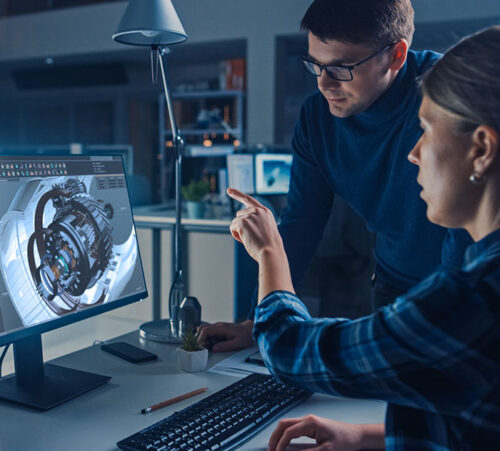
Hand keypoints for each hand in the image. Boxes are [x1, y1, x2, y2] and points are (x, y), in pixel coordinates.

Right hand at [197, 320, 254, 351]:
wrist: (250, 330)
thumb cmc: (245, 336)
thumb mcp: (237, 343)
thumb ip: (225, 346)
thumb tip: (214, 348)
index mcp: (222, 328)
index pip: (205, 331)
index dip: (200, 339)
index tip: (200, 347)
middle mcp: (218, 326)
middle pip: (202, 329)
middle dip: (200, 338)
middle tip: (203, 347)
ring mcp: (218, 327)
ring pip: (204, 329)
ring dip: (203, 338)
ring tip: (208, 346)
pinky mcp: (218, 329)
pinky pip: (209, 332)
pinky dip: (207, 338)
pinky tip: (212, 344)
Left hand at [227, 188, 284, 262]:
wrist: (271, 252)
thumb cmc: (269, 246)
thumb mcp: (266, 230)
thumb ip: (256, 222)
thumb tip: (240, 224)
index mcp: (265, 212)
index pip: (248, 199)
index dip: (237, 194)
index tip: (228, 190)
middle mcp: (257, 211)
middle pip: (239, 214)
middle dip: (241, 225)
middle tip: (252, 237)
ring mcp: (250, 215)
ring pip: (235, 222)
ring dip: (239, 231)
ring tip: (251, 239)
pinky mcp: (243, 222)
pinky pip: (232, 228)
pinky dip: (236, 235)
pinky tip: (245, 240)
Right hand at [268, 415, 384, 450]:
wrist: (355, 435)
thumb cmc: (345, 441)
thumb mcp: (327, 450)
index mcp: (311, 422)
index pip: (289, 432)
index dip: (281, 444)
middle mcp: (307, 419)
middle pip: (283, 424)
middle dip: (274, 437)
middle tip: (270, 450)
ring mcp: (308, 421)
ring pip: (286, 424)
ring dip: (278, 435)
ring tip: (274, 448)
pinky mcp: (309, 425)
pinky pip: (292, 428)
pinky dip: (285, 435)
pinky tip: (283, 444)